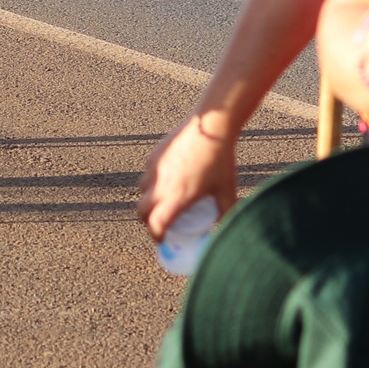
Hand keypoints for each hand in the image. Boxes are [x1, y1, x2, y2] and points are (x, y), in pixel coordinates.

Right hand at [138, 117, 238, 239]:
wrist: (212, 127)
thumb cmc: (221, 159)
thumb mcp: (227, 190)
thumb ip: (227, 212)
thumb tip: (226, 228)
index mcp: (176, 197)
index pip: (156, 224)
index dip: (156, 236)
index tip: (161, 240)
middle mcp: (160, 184)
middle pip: (141, 211)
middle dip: (147, 220)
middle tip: (158, 223)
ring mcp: (155, 168)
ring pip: (142, 190)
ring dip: (148, 199)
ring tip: (161, 200)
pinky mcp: (155, 154)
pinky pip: (148, 173)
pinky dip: (152, 180)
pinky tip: (168, 177)